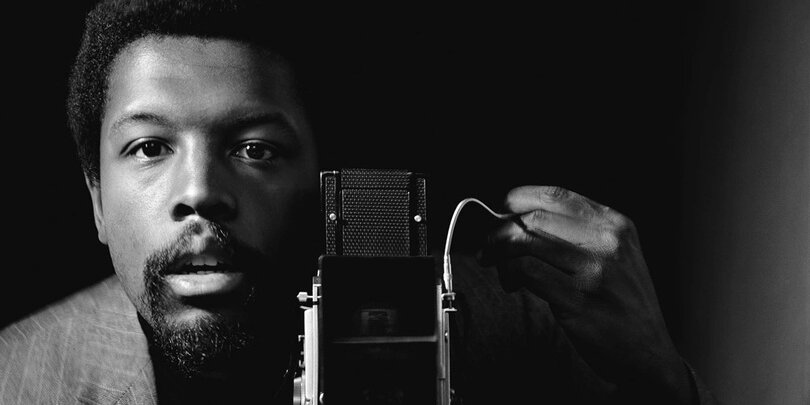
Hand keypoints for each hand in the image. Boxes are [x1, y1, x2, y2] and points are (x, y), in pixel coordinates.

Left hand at [481, 185, 693, 402]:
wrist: (649, 354)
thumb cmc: (621, 303)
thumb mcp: (616, 255)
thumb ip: (578, 232)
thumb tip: (517, 218)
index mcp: (615, 224)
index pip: (554, 194)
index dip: (517, 200)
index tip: (501, 214)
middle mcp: (608, 241)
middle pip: (533, 217)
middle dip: (499, 231)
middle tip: (489, 247)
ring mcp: (594, 270)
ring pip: (524, 242)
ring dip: (499, 253)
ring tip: (500, 269)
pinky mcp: (578, 300)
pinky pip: (525, 271)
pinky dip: (509, 274)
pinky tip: (512, 284)